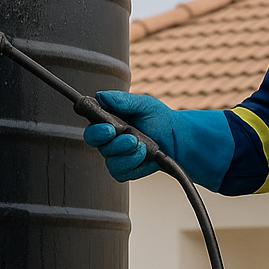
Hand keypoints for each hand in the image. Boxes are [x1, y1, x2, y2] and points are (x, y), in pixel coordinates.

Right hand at [81, 91, 232, 189]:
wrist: (177, 138)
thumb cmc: (159, 119)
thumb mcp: (144, 104)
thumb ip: (122, 100)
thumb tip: (101, 96)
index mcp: (107, 123)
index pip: (91, 129)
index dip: (96, 130)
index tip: (110, 128)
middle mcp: (108, 140)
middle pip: (96, 145)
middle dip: (114, 142)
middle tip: (132, 138)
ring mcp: (115, 157)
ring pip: (111, 160)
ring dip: (130, 154)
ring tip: (144, 145)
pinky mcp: (125, 170)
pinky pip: (122, 172)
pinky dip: (136, 164)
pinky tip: (146, 156)